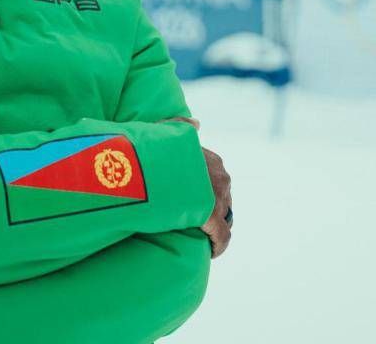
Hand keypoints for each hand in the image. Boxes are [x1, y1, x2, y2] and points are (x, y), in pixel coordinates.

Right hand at [160, 117, 231, 257]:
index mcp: (211, 160)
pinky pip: (222, 237)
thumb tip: (197, 123)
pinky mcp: (211, 217)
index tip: (199, 204)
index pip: (219, 181)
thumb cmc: (154, 149)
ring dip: (217, 230)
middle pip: (225, 201)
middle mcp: (220, 177)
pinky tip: (211, 252)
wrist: (150, 165)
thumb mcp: (166, 130)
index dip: (210, 194)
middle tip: (199, 224)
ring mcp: (218, 197)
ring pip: (225, 219)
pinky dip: (218, 245)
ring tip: (204, 239)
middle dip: (215, 213)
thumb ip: (181, 125)